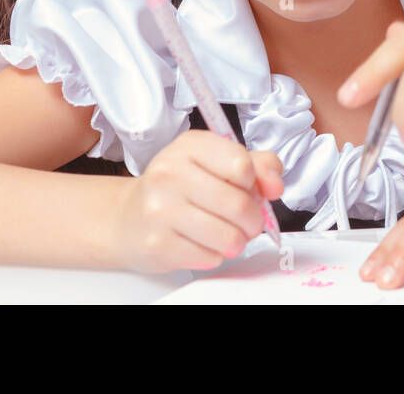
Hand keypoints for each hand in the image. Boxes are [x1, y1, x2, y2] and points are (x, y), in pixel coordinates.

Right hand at [108, 131, 282, 273]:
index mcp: (191, 146)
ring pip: (229, 236)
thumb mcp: (216, 162)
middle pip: (239, 204)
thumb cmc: (179, 188)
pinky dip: (215, 254)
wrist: (128, 218)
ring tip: (228, 234)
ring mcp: (161, 209)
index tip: (247, 188)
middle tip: (248, 221)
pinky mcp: (158, 244)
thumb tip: (275, 185)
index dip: (254, 182)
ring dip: (238, 241)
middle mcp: (170, 173)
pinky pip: (210, 257)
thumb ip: (258, 165)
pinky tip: (202, 243)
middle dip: (254, 220)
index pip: (242, 165)